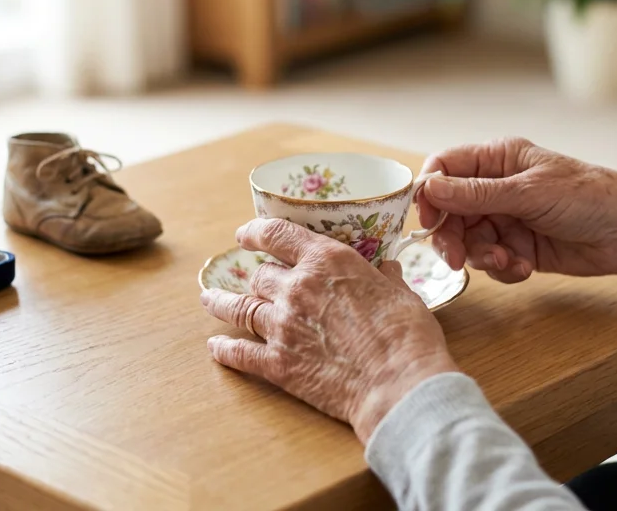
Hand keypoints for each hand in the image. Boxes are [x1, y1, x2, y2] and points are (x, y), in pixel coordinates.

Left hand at [200, 218, 457, 443]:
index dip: (256, 230)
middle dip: (258, 277)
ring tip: (210, 300)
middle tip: (256, 281)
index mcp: (327, 262)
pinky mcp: (278, 364)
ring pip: (239, 307)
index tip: (246, 233)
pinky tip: (215, 346)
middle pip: (260, 276)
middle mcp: (297, 288)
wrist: (398, 385)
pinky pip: (239, 353)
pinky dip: (224, 349)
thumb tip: (387, 268)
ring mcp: (282, 327)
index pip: (278, 234)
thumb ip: (386, 277)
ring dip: (222, 303)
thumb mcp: (401, 293)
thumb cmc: (407, 336)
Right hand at [416, 137, 616, 284]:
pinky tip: (523, 267)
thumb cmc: (589, 197)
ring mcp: (507, 218)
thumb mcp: (528, 193)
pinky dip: (502, 268)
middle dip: (451, 235)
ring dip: (481, 256)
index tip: (426, 220)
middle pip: (450, 210)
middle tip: (455, 258)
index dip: (430, 193)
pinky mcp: (519, 247)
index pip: (445, 168)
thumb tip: (429, 188)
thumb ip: (475, 195)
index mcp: (498, 159)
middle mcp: (497, 187)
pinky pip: (492, 261)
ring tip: (506, 261)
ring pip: (468, 240)